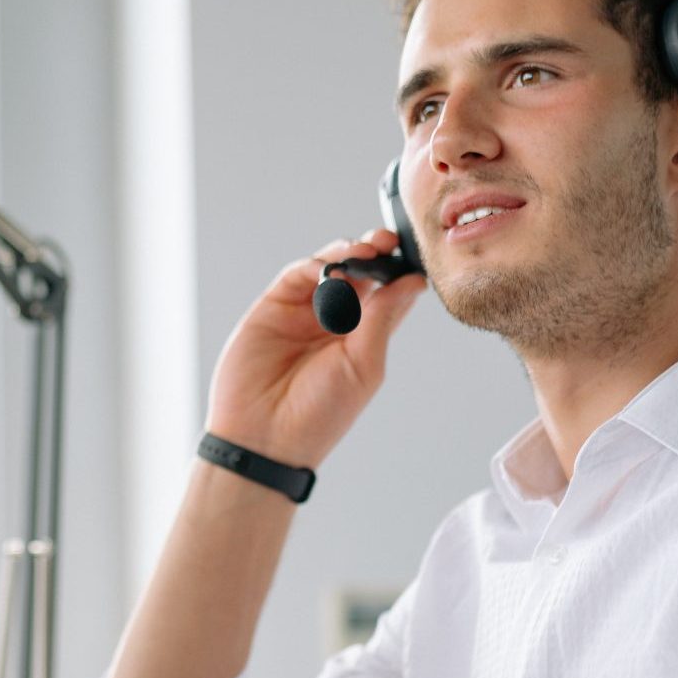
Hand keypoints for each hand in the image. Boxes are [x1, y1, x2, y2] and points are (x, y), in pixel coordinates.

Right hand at [205, 228, 428, 464]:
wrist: (264, 436)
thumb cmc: (319, 414)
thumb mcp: (363, 365)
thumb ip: (383, 318)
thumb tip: (413, 282)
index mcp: (362, 338)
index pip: (386, 294)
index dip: (399, 271)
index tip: (412, 255)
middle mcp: (333, 321)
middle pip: (359, 274)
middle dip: (375, 253)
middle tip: (386, 241)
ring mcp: (303, 312)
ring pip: (329, 268)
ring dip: (346, 254)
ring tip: (363, 252)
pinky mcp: (273, 307)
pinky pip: (296, 275)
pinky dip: (315, 265)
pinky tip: (330, 268)